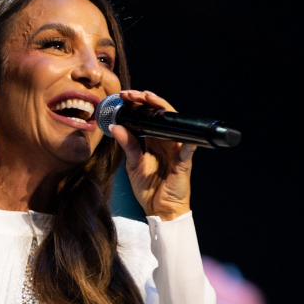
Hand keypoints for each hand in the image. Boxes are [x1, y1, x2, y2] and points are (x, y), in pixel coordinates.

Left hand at [109, 90, 196, 221]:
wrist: (160, 209)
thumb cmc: (148, 188)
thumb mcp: (133, 164)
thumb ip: (127, 145)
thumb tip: (116, 127)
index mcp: (155, 141)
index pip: (149, 117)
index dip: (138, 105)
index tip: (124, 97)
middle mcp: (167, 142)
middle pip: (161, 115)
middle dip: (147, 101)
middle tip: (131, 94)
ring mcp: (177, 150)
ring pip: (173, 125)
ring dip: (162, 111)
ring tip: (149, 99)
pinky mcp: (183, 163)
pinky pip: (187, 151)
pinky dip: (188, 143)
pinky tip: (183, 136)